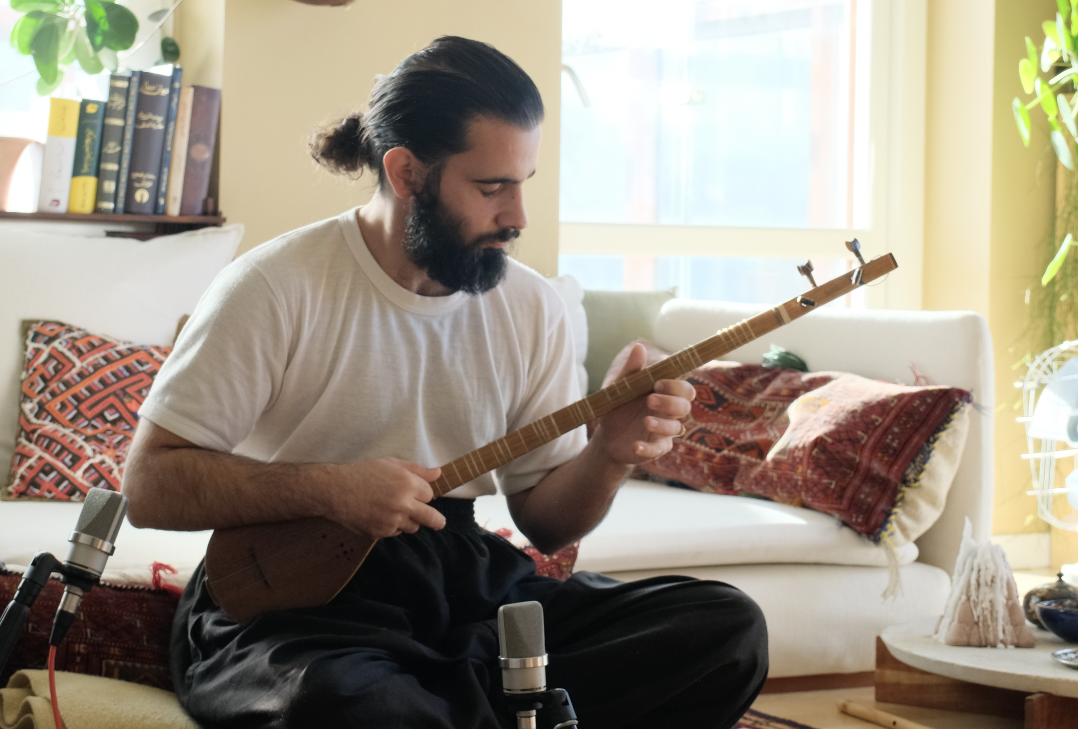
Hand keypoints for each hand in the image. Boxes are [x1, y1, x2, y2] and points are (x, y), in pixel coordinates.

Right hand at [331, 457, 445, 537]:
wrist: (336, 490)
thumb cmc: (363, 473)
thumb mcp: (391, 464)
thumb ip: (417, 470)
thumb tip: (438, 474)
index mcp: (408, 484)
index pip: (429, 495)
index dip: (423, 494)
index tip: (416, 493)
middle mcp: (403, 504)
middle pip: (432, 518)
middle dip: (437, 520)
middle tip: (439, 522)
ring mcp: (392, 520)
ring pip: (413, 527)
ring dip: (410, 521)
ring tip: (395, 510)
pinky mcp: (381, 532)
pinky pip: (395, 532)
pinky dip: (392, 526)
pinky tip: (380, 515)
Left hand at [590, 343, 694, 465]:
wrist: (606, 436)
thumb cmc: (617, 407)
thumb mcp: (618, 388)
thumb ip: (630, 370)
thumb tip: (638, 347)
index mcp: (663, 393)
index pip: (683, 387)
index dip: (675, 385)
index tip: (657, 383)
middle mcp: (668, 411)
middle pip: (685, 405)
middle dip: (671, 402)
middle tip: (650, 400)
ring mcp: (664, 430)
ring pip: (676, 427)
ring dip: (663, 424)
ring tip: (646, 421)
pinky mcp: (657, 448)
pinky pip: (660, 449)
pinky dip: (649, 448)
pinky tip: (636, 446)